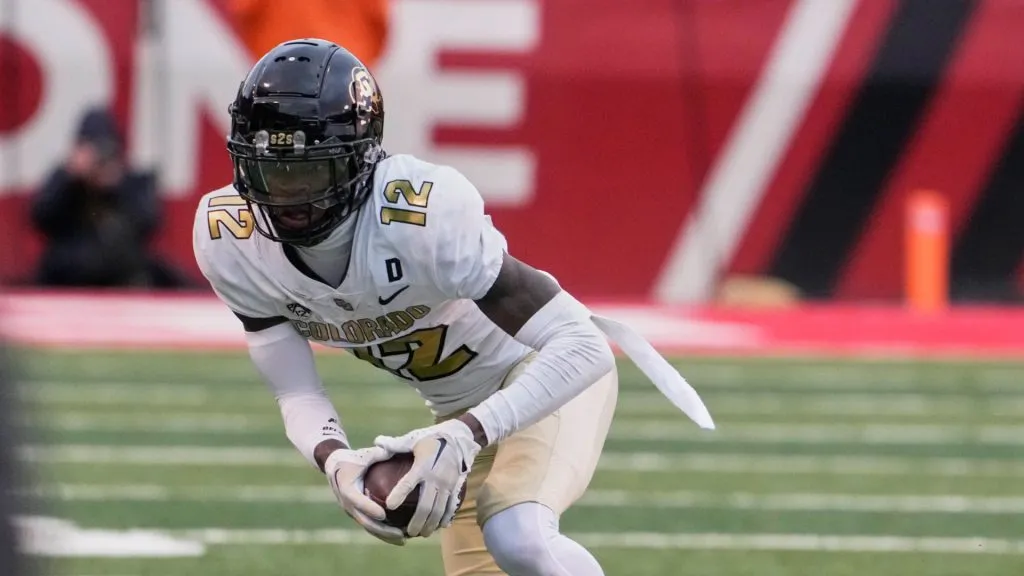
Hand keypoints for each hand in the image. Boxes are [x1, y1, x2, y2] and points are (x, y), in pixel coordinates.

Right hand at [324, 447, 406, 545]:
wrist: (334, 466)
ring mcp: (351, 510)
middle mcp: (347, 502)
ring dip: (384, 536)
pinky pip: (369, 525)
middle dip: (382, 530)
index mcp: (346, 487)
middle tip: (401, 534)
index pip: (356, 500)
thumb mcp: (364, 454)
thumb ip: (379, 453)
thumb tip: (397, 450)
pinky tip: (399, 536)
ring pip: (367, 527)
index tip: (383, 514)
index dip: (368, 508)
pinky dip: (382, 533)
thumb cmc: (353, 458)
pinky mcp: (357, 514)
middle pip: (364, 520)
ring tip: (403, 540)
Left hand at [374, 420, 480, 537]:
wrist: (458, 439)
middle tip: (409, 532)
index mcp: (422, 466)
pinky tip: (440, 526)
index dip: (399, 494)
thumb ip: (395, 444)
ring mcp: (447, 485)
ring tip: (423, 533)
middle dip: (417, 521)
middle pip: (426, 505)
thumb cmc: (431, 440)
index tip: (389, 506)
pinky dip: (445, 517)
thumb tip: (376, 442)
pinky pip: (451, 506)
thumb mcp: (413, 439)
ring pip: (438, 509)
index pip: (409, 482)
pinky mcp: (455, 487)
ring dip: (431, 524)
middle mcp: (435, 478)